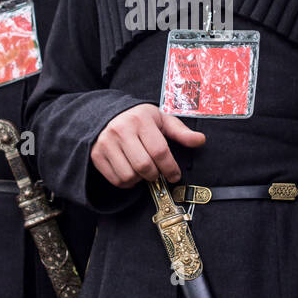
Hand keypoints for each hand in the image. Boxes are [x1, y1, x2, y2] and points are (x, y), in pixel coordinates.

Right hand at [90, 104, 205, 186]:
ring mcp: (106, 143)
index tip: (175, 175)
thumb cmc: (139, 119)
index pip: (159, 151)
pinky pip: (116, 180)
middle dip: (155, 175)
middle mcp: (121, 130)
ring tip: (143, 171)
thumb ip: (180, 132)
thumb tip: (200, 141)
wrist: (107, 114)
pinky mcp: (97, 155)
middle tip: (158, 173)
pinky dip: (127, 182)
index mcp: (140, 119)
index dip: (170, 167)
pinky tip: (131, 172)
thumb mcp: (161, 120)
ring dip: (140, 179)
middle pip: (144, 166)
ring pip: (129, 176)